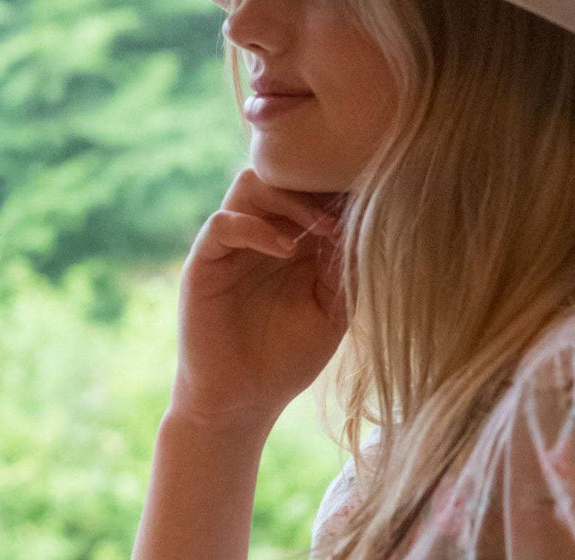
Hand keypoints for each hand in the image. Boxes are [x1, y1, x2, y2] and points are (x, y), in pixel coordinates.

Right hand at [168, 166, 347, 430]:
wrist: (241, 403)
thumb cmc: (288, 357)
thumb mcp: (332, 309)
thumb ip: (347, 267)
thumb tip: (369, 223)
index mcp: (291, 237)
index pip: (310, 186)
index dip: (337, 186)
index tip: (370, 199)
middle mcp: (260, 231)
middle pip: (280, 172)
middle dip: (316, 184)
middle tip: (346, 214)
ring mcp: (230, 245)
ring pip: (249, 183)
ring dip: (288, 198)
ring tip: (320, 230)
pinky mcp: (204, 263)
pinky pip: (223, 222)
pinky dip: (257, 228)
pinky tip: (287, 251)